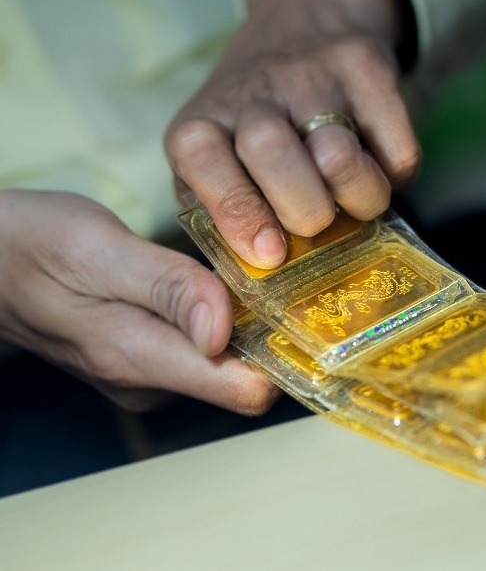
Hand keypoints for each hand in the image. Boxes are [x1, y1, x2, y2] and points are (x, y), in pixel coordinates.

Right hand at [0, 190, 279, 414]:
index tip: (306, 307)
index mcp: (139, 358)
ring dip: (247, 322)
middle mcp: (150, 382)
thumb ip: (167, 288)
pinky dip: (221, 320)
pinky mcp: (145, 360)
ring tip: (249, 272)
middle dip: (272, 332)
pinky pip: (205, 350)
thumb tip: (225, 332)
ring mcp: (147, 376)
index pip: (246, 390)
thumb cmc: (30, 244)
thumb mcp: (99, 249)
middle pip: (246, 377)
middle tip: (285, 274)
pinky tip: (216, 284)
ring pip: (227, 362)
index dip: (286, 354)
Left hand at [165, 0, 420, 269]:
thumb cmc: (259, 122)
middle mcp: (254, 91)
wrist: (307, 25)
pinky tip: (377, 168)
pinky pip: (398, 155)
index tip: (269, 251)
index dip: (236, 210)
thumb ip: (228, 216)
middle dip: (303, 211)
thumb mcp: (222, 161)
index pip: (201, 159)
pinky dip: (395, 178)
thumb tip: (260, 275)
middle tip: (315, 223)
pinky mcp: (368, 69)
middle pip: (272, 155)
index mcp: (204, 122)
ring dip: (357, 199)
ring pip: (340, 158)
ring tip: (349, 198)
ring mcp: (313, 76)